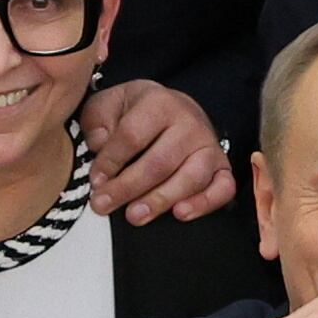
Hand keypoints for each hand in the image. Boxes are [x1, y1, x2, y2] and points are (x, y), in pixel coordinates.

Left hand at [81, 79, 235, 222]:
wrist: (172, 109)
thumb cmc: (137, 112)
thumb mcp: (109, 105)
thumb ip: (97, 121)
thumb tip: (99, 144)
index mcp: (159, 102)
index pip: (132, 136)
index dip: (110, 161)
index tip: (95, 180)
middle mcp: (190, 122)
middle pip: (159, 162)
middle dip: (128, 187)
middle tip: (103, 205)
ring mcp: (209, 145)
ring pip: (189, 178)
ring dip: (160, 200)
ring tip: (135, 215)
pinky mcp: (222, 166)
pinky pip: (223, 188)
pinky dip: (204, 203)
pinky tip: (180, 213)